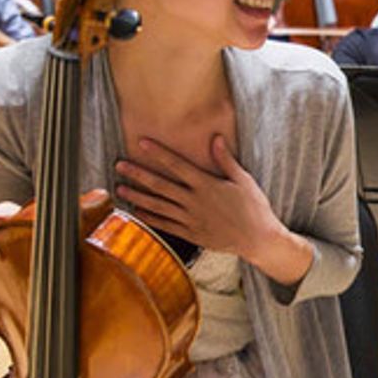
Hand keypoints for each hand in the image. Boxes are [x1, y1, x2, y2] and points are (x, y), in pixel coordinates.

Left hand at [114, 136, 286, 267]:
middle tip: (120, 165)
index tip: (141, 143)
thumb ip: (226, 160)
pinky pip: (166, 225)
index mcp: (207, 185)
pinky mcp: (191, 234)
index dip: (158, 153)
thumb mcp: (244, 180)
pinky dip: (150, 218)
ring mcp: (191, 219)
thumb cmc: (254, 208)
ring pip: (158, 206)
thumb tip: (216, 138)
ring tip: (119, 189)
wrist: (259, 239)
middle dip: (138, 174)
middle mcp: (195, 201)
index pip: (177, 165)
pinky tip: (136, 212)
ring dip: (137, 197)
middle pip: (161, 185)